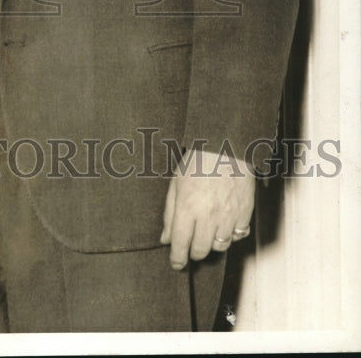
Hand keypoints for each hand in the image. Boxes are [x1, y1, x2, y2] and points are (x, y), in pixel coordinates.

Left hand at [160, 148, 254, 269]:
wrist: (227, 148)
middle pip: (200, 250)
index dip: (177, 259)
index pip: (180, 244)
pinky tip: (223, 226)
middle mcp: (208, 215)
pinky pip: (237, 236)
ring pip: (219, 246)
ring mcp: (229, 216)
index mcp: (188, 207)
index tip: (176, 264)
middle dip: (193, 252)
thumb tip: (165, 239)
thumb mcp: (176, 184)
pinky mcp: (245, 214)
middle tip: (189, 247)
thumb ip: (169, 213)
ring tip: (206, 233)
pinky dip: (230, 236)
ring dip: (211, 244)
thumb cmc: (198, 163)